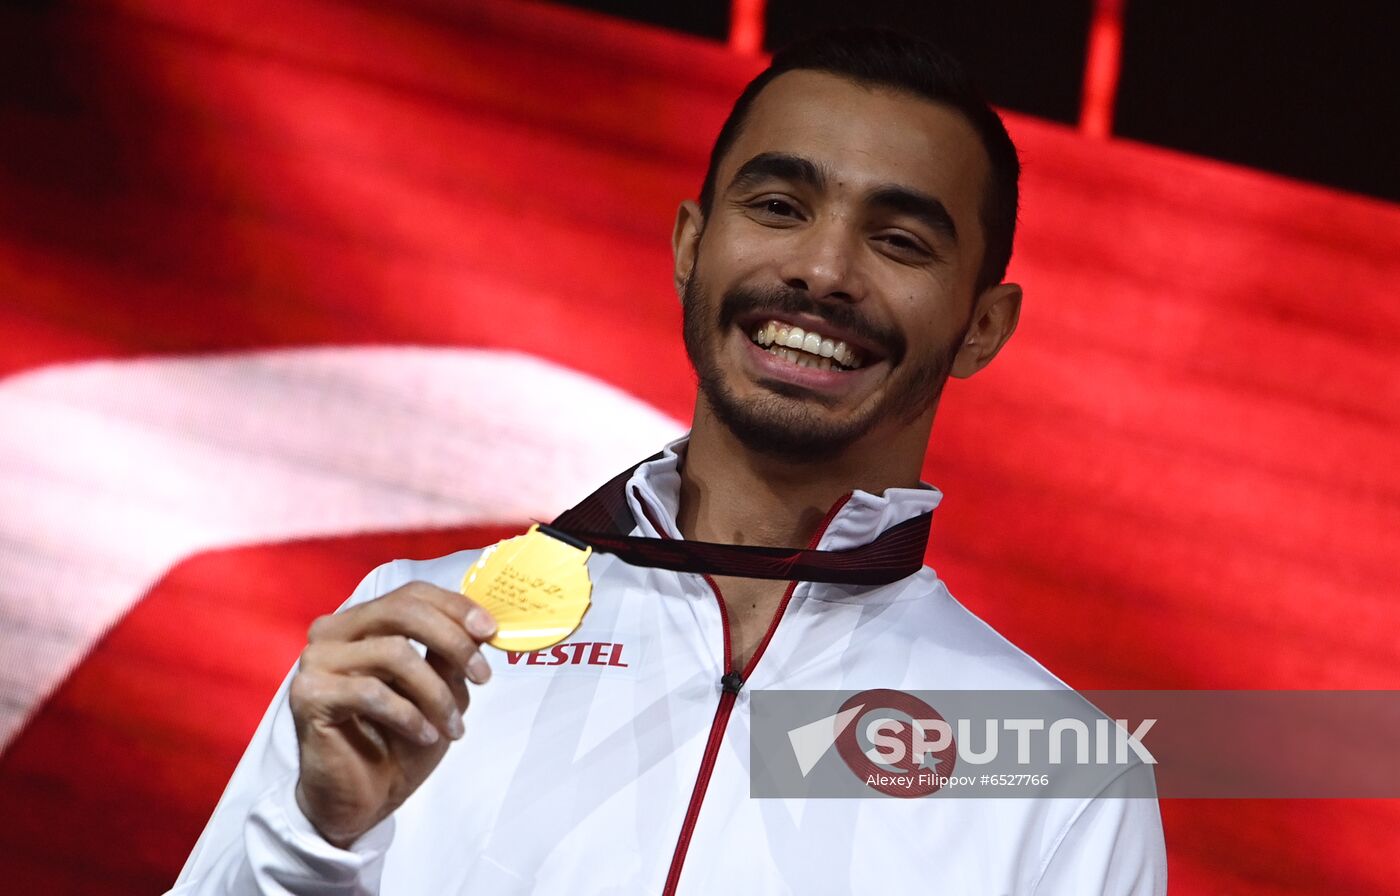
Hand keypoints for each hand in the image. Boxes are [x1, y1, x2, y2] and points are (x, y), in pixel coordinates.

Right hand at [288, 580, 496, 847]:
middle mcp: (332, 632)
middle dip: (453, 642)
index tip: (491, 631)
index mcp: (361, 622)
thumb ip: (448, 655)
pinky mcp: (308, 695)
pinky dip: (409, 715)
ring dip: (436, 693)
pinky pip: (372, 692)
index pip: (412, 594)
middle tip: (484, 676)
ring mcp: (316, 661)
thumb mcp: (437, 690)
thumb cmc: (398, 741)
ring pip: (393, 653)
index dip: (456, 607)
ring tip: (454, 726)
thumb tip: (480, 625)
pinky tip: (425, 735)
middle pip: (402, 611)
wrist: (363, 800)